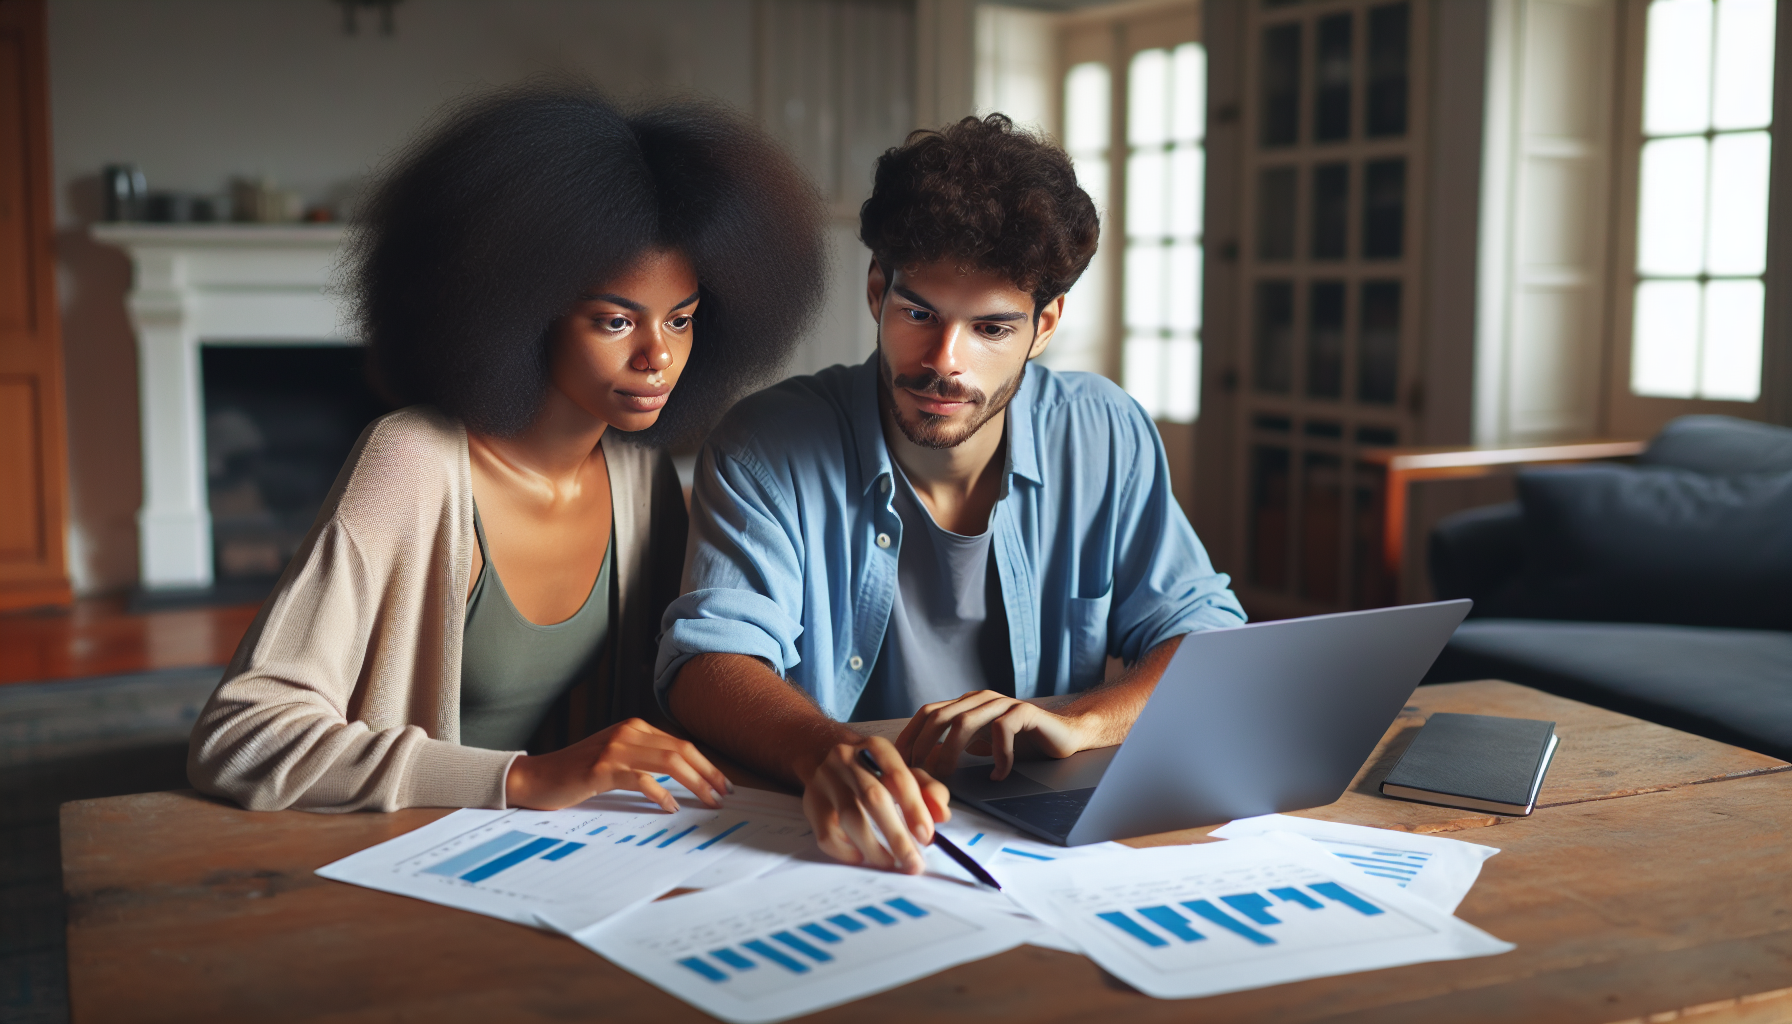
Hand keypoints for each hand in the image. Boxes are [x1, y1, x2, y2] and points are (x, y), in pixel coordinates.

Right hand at [504, 718, 732, 811]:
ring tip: (707, 802)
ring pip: (668, 762)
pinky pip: (641, 779)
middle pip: (681, 751)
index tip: (722, 784)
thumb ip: (644, 759)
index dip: (706, 764)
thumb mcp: (615, 757)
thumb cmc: (577, 773)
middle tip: (724, 795)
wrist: (536, 778)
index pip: (682, 744)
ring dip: (694, 784)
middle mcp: (628, 732)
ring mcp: (615, 749)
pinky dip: (661, 793)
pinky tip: (670, 806)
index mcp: (635, 728)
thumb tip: (683, 778)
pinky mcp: (602, 769)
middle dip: (708, 774)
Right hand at [798, 736, 949, 874]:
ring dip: (873, 847)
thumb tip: (941, 816)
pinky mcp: (811, 802)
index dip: (914, 808)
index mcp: (876, 747)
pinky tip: (862, 858)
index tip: (927, 836)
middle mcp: (847, 758)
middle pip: (873, 798)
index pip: (898, 777)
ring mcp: (825, 780)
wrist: (824, 755)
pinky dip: (846, 851)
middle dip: (897, 835)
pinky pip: (827, 833)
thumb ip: (929, 791)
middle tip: (913, 863)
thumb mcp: (905, 772)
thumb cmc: (874, 771)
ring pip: (850, 817)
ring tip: (891, 865)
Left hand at [894, 691, 1090, 780]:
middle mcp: (982, 698)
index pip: (929, 712)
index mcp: (967, 703)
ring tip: (948, 775)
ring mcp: (1003, 703)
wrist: (1064, 737)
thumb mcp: (983, 745)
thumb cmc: (1022, 743)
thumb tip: (926, 763)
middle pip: (941, 715)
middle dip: (924, 745)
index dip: (911, 735)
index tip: (900, 761)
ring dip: (952, 752)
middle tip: (918, 772)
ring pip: (965, 721)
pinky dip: (997, 756)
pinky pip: (1003, 731)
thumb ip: (959, 746)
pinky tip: (998, 775)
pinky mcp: (1025, 712)